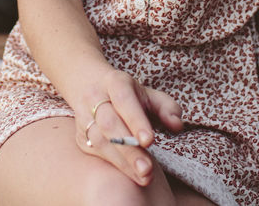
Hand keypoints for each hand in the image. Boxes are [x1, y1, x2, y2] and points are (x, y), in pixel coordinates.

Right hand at [74, 70, 183, 186]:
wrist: (91, 87)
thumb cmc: (129, 96)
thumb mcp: (149, 95)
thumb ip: (167, 108)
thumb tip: (177, 125)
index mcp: (115, 82)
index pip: (124, 100)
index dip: (135, 120)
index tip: (149, 140)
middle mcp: (95, 98)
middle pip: (110, 124)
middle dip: (129, 149)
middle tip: (147, 169)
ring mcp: (84, 117)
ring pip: (100, 141)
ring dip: (123, 161)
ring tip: (144, 176)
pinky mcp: (81, 136)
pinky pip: (96, 152)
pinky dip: (116, 165)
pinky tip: (133, 175)